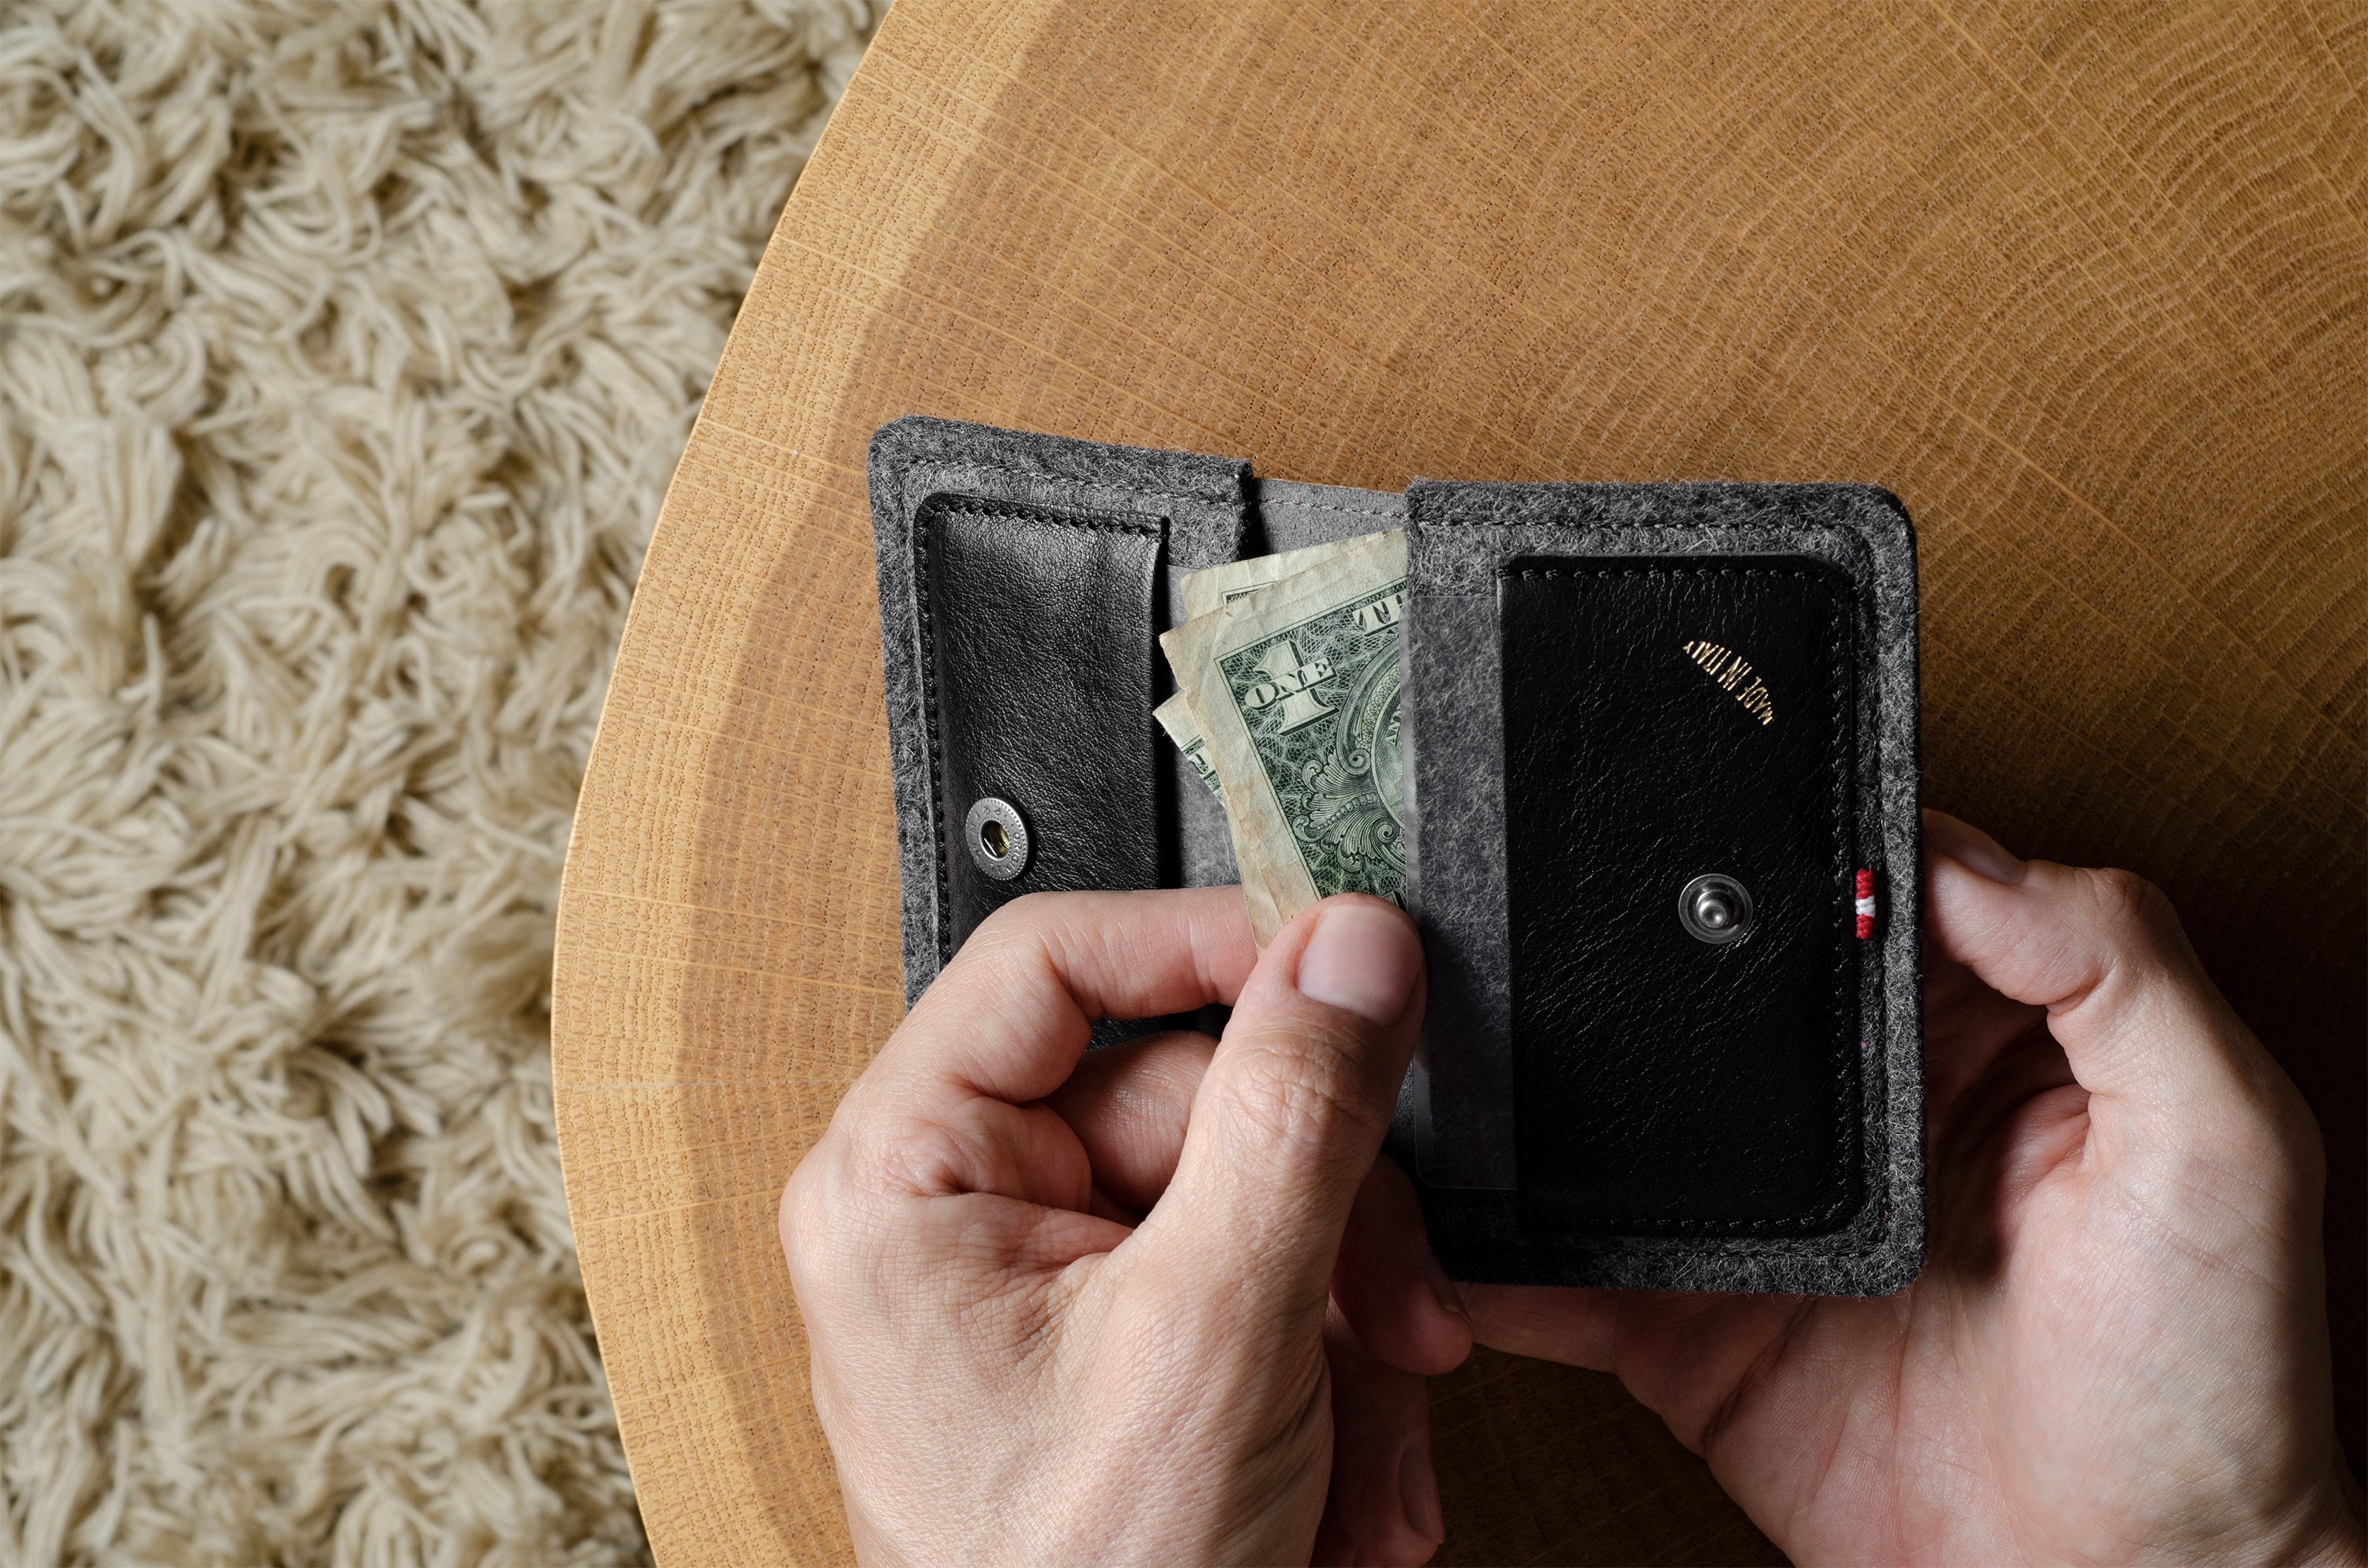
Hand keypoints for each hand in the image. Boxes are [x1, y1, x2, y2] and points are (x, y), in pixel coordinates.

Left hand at [780, 889, 1471, 1566]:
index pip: (1054, 958)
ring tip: (1366, 1441)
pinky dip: (1325, 1367)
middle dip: (1324, 1215)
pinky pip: (1254, 1278)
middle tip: (1396, 1312)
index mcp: (903, 1176)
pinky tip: (1344, 1475)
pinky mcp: (1113, 1340)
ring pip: (1249, 1190)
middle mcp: (956, 1210)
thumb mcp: (1214, 1334)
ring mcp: (1039, 1278)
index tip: (1344, 963)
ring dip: (1345, 1314)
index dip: (1210, 943)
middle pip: (1189, 1090)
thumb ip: (1291, 1116)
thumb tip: (1345, 945)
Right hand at [1464, 810, 2364, 1564]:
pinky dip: (1492, 1248)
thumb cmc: (2210, 1386)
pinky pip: (1566, 1268)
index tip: (1703, 800)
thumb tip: (1962, 855)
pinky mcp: (1687, 1319)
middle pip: (1709, 983)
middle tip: (1539, 915)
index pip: (1865, 888)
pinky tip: (1448, 1210)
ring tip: (1459, 1037)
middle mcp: (1859, 1107)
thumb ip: (2117, 969)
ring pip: (1613, 1112)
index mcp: (1986, 1030)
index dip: (1792, 844)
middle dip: (1621, 943)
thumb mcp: (2224, 1137)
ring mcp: (1759, 1211)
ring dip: (1534, 1085)